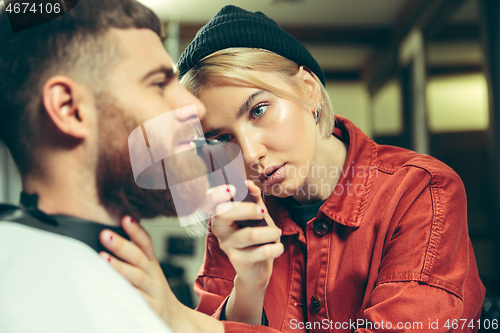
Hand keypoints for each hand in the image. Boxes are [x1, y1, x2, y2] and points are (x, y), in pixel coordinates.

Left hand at [98, 184, 238, 324]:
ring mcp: (153, 292)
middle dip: (122, 245)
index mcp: (151, 264)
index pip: (146, 243)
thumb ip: (134, 256)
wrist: (176, 318)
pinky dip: (125, 294)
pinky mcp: (152, 309)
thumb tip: (111, 236)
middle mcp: (153, 276)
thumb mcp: (149, 271)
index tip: (125, 218)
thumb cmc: (154, 292)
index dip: (136, 230)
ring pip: (137, 278)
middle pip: (139, 258)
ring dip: (121, 267)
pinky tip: (111, 289)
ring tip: (103, 258)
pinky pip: (137, 301)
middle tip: (105, 234)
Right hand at [209, 180, 283, 323]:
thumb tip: (249, 185)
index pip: (209, 200)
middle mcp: (219, 228)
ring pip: (249, 234)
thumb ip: (254, 199)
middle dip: (246, 209)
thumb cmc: (255, 235)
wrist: (257, 268)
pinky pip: (260, 252)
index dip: (216, 193)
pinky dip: (275, 248)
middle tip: (262, 212)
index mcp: (220, 213)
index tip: (232, 188)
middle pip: (224, 213)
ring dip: (269, 232)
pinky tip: (278, 247)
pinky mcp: (238, 260)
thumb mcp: (256, 214)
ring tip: (277, 232)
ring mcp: (227, 245)